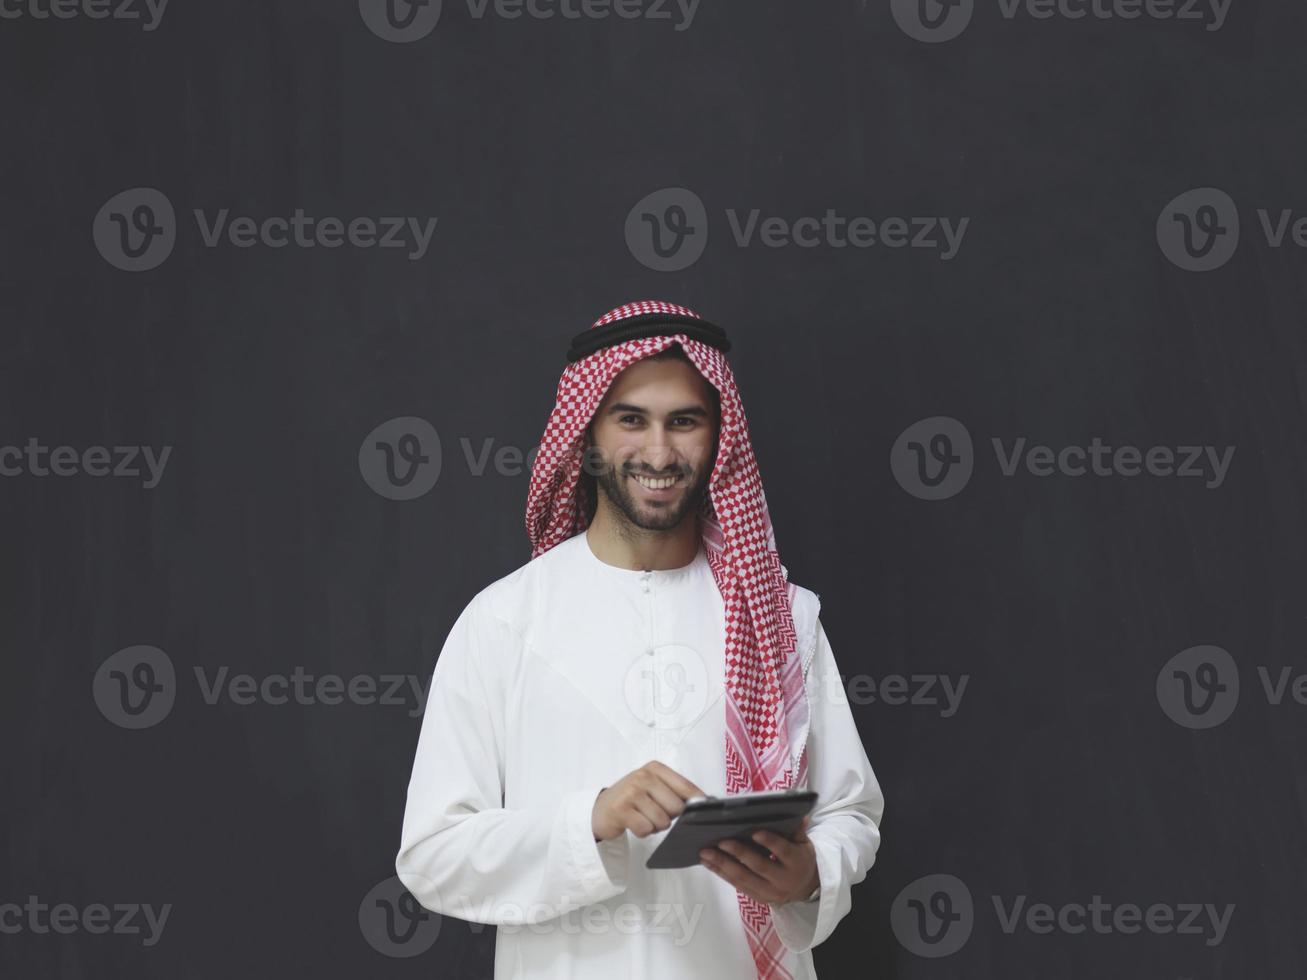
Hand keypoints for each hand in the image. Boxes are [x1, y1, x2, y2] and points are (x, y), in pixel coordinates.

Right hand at [591, 760, 704, 841]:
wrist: (599, 809)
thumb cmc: (631, 799)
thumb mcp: (653, 787)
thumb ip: (676, 791)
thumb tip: (704, 801)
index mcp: (655, 768)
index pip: (686, 787)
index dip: (696, 803)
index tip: (700, 812)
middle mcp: (643, 776)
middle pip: (676, 807)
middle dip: (669, 817)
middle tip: (655, 813)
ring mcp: (631, 792)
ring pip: (662, 821)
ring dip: (655, 826)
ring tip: (643, 818)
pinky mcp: (621, 809)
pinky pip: (646, 829)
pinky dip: (643, 832)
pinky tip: (634, 824)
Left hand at [699, 815, 818, 904]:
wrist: (803, 888)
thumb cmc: (800, 858)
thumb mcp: (804, 844)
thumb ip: (797, 830)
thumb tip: (797, 814)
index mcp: (797, 862)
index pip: (783, 851)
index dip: (770, 842)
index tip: (754, 832)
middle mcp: (783, 879)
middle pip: (759, 866)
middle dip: (739, 853)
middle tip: (721, 841)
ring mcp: (769, 891)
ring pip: (744, 878)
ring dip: (722, 864)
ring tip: (705, 852)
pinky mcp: (757, 897)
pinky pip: (737, 885)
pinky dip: (721, 873)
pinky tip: (708, 863)